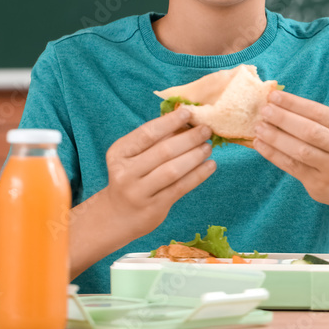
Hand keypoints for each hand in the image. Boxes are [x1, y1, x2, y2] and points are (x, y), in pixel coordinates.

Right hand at [100, 105, 215, 237]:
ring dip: (195, 156)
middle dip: (189, 138)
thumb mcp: (134, 157)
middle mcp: (125, 172)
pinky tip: (210, 165)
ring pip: (173, 170)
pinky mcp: (154, 207)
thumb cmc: (132, 177)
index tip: (188, 112)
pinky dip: (198, 175)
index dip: (169, 122)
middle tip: (206, 129)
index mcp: (119, 153)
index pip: (147, 133)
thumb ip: (156, 140)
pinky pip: (181, 187)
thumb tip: (187, 120)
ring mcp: (138, 192)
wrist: (118, 215)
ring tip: (208, 147)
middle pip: (163, 151)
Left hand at [253, 90, 328, 207]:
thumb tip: (273, 102)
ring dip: (276, 137)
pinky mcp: (319, 183)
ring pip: (300, 150)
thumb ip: (308, 117)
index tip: (273, 96)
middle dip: (284, 119)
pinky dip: (273, 154)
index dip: (294, 103)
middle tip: (264, 111)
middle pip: (310, 131)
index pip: (318, 111)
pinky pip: (292, 166)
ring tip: (259, 128)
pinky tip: (260, 144)